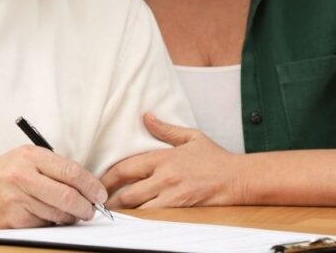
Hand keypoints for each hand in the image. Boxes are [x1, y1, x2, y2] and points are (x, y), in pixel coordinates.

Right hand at [0, 145, 107, 229]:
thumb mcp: (23, 158)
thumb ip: (52, 168)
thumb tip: (84, 185)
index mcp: (30, 156)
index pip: (71, 171)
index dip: (91, 185)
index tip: (100, 194)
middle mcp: (23, 176)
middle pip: (68, 196)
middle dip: (86, 207)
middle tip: (91, 210)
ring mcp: (17, 200)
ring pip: (58, 214)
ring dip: (70, 218)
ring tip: (71, 214)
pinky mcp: (11, 220)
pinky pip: (42, 225)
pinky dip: (51, 224)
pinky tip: (48, 218)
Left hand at [101, 113, 243, 208]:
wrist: (237, 178)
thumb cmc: (215, 158)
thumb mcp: (191, 137)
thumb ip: (165, 129)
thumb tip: (146, 116)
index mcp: (164, 158)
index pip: (127, 167)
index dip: (108, 176)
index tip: (98, 181)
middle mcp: (165, 177)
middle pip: (127, 192)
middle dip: (109, 198)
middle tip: (97, 201)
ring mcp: (172, 195)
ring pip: (139, 207)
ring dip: (123, 211)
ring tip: (110, 212)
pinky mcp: (180, 209)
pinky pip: (155, 216)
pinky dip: (141, 218)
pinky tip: (132, 219)